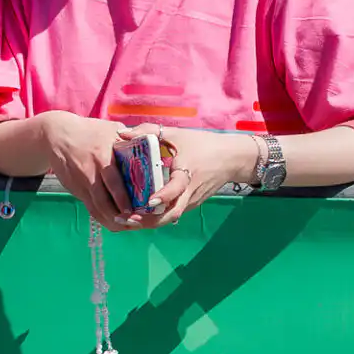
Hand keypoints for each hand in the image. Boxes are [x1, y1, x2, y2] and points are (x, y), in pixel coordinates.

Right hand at [36, 109, 128, 227]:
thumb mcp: (110, 130)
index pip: (114, 183)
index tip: (136, 211)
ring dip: (109, 220)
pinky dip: (100, 216)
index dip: (124, 200)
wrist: (56, 134)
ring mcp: (80, 182)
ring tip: (124, 226)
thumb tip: (153, 146)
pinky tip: (110, 221)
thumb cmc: (88, 130)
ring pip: (95, 207)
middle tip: (134, 224)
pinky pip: (88, 205)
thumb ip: (130, 140)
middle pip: (103, 201)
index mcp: (102, 156)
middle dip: (119, 216)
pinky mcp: (73, 188)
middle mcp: (90, 172)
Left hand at [113, 124, 257, 229]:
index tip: (149, 201)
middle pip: (170, 214)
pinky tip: (136, 216)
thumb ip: (148, 131)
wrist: (231, 158)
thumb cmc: (202, 144)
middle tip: (124, 218)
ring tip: (124, 221)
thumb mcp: (176, 134)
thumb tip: (121, 133)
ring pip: (169, 218)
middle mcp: (189, 193)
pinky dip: (154, 218)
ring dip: (148, 222)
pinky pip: (171, 214)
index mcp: (187, 174)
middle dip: (147, 220)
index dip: (163, 196)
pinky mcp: (190, 204)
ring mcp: (190, 202)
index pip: (176, 189)